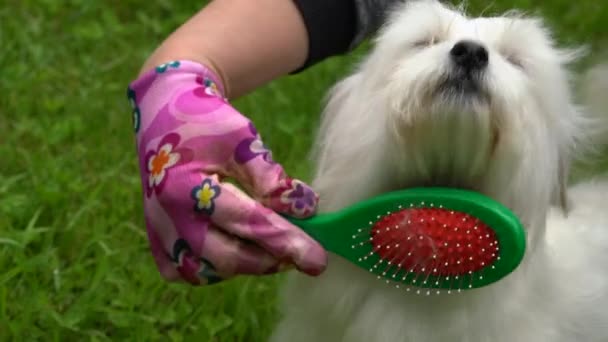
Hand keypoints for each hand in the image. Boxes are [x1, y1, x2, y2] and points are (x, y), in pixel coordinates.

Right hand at [127, 60, 326, 284]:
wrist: (164, 116)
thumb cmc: (207, 122)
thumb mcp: (242, 138)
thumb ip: (271, 177)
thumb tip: (305, 211)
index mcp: (184, 185)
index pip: (245, 222)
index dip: (285, 241)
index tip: (317, 259)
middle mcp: (166, 216)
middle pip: (226, 257)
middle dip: (270, 259)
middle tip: (301, 252)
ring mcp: (158, 232)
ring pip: (209, 270)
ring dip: (247, 263)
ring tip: (273, 243)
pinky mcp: (156, 241)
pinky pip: (188, 271)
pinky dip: (217, 266)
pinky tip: (237, 245)